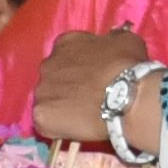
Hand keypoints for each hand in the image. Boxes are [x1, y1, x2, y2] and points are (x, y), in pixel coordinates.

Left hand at [30, 29, 160, 157]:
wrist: (126, 96)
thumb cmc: (128, 66)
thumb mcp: (126, 41)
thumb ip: (112, 39)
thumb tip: (111, 40)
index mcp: (65, 43)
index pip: (67, 53)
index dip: (80, 66)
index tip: (92, 76)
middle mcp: (47, 64)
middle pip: (54, 77)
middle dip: (67, 86)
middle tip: (87, 98)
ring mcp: (41, 91)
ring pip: (49, 101)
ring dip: (61, 107)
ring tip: (82, 116)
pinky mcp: (40, 115)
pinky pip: (46, 122)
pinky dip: (57, 127)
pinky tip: (74, 128)